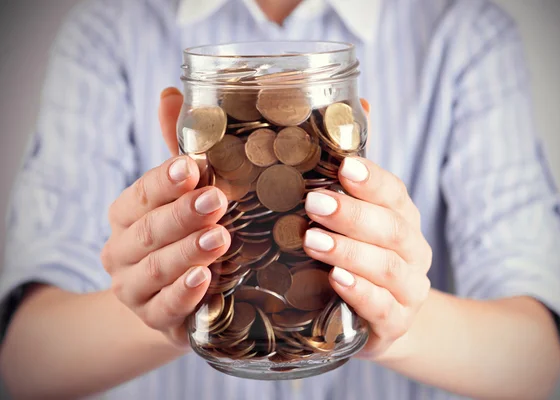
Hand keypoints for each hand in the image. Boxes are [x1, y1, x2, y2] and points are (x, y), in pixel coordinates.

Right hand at [101, 88, 230, 346]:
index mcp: (127, 214)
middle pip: (147, 231)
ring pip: (154, 270)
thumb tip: (171, 93)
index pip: (141, 194)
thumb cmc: (186, 233)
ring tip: (219, 238)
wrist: (181, 297)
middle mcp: (122, 251)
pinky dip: (183, 295)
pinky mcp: (154, 320)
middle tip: (216, 200)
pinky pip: (164, 310)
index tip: (192, 166)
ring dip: (187, 252)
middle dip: (181, 215)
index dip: (165, 181)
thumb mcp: (185, 192)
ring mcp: (134, 289)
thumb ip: (179, 148)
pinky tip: (205, 281)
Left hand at [303, 157, 431, 357]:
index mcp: (404, 222)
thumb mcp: (350, 234)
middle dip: (352, 215)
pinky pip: (382, 307)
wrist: (376, 323)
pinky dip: (359, 291)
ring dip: (348, 251)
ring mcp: (410, 292)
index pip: (394, 194)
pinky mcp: (397, 324)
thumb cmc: (356, 268)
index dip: (371, 180)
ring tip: (312, 240)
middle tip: (313, 204)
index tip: (343, 167)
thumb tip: (299, 171)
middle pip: (392, 229)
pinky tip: (335, 278)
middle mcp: (414, 254)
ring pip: (387, 267)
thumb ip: (336, 206)